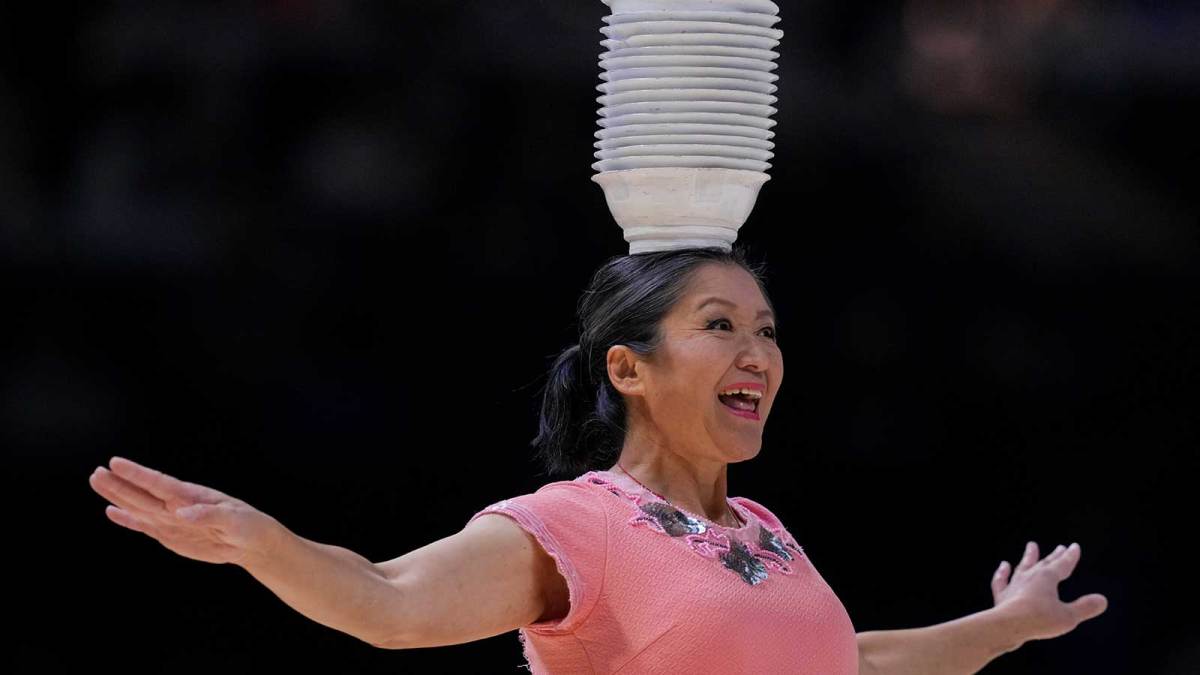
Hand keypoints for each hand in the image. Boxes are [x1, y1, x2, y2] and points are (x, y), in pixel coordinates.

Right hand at [88, 456, 279, 566]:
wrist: (251, 542)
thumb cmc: (248, 525)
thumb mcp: (235, 521)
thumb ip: (209, 516)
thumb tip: (183, 514)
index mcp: (192, 496)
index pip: (159, 483)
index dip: (137, 474)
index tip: (116, 462)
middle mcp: (176, 504)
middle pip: (142, 493)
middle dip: (119, 484)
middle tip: (96, 473)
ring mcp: (171, 519)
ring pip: (138, 506)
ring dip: (117, 495)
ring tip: (97, 481)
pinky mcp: (169, 534)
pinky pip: (144, 526)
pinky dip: (127, 520)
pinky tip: (111, 511)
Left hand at [990, 541, 1107, 647]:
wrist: (1007, 626)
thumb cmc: (1039, 620)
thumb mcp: (1068, 617)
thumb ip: (1085, 607)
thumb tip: (1102, 600)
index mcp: (1047, 578)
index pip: (1062, 564)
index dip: (1070, 556)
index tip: (1074, 546)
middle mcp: (1030, 577)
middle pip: (1044, 564)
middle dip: (1054, 557)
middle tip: (1060, 547)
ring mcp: (1014, 585)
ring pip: (1022, 567)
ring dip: (1029, 557)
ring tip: (1031, 546)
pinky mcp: (1001, 597)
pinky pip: (1001, 581)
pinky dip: (1002, 573)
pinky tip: (1004, 566)